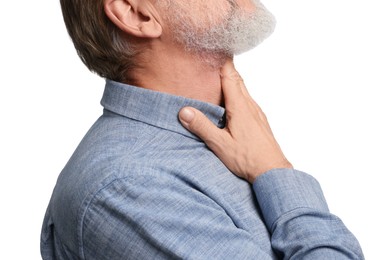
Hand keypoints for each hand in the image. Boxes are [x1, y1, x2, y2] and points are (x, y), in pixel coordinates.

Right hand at [178, 60, 291, 182]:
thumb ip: (202, 127)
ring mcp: (257, 113)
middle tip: (214, 58)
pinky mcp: (260, 121)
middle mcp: (250, 106)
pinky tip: (233, 102)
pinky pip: (248, 100)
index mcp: (240, 107)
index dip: (222, 62)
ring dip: (232, 80)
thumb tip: (184, 111)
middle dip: (226, 68)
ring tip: (220, 76)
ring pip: (243, 90)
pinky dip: (238, 93)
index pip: (230, 77)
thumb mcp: (220, 144)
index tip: (215, 48)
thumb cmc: (248, 159)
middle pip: (237, 80)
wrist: (273, 171)